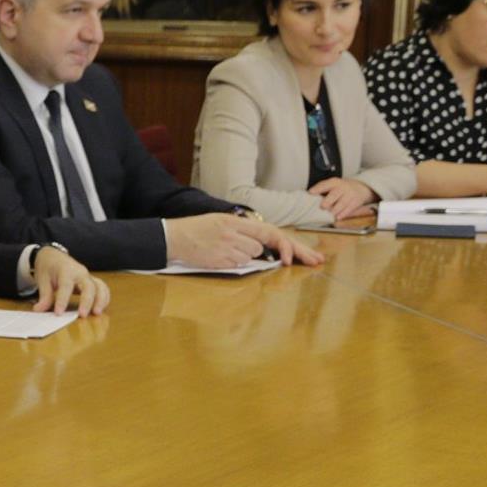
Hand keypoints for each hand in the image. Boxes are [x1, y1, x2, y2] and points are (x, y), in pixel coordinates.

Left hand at [30, 247, 109, 316]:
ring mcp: (88, 276)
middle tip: (82, 315)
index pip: (66, 286)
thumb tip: (39, 310)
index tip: (58, 313)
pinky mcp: (92, 281)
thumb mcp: (42, 279)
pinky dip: (104, 298)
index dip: (62, 300)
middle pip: (88, 286)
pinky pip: (103, 289)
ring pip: (99, 287)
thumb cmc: (48, 267)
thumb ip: (44, 295)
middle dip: (87, 301)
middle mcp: (80, 272)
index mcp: (66, 270)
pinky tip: (101, 309)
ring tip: (96, 313)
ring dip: (100, 300)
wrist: (53, 256)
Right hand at [109, 0, 138, 16]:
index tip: (126, 15)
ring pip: (115, 0)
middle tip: (121, 17)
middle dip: (121, 10)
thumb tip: (135, 2)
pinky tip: (111, 6)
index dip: (126, 9)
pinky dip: (112, 1)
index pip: (125, 2)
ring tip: (117, 13)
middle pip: (120, 3)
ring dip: (116, 7)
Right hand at [166, 213, 323, 268]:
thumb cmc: (197, 230)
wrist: (173, 237)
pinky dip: (234, 263)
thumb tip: (262, 247)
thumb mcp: (222, 222)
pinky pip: (238, 264)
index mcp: (236, 222)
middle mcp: (235, 234)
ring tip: (226, 250)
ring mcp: (228, 248)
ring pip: (251, 256)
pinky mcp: (220, 261)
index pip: (270, 232)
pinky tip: (220, 257)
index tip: (301, 256)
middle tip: (314, 262)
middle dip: (293, 253)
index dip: (288, 244)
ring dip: (246, 257)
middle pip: (267, 245)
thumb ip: (243, 231)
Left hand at [306, 177, 378, 220]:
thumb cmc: (342, 188)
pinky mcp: (355, 202)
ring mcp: (350, 194)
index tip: (310, 192)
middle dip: (328, 201)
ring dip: (335, 210)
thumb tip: (308, 198)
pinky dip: (343, 214)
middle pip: (335, 194)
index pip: (325, 184)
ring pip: (342, 203)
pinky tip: (338, 217)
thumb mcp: (333, 185)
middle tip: (322, 207)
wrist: (361, 187)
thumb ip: (323, 190)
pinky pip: (349, 208)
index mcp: (334, 182)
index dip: (318, 188)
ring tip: (330, 214)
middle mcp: (342, 187)